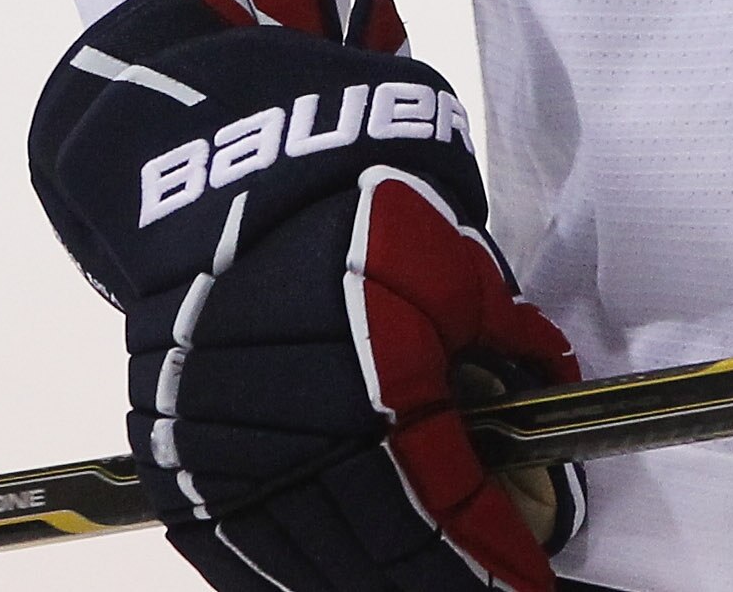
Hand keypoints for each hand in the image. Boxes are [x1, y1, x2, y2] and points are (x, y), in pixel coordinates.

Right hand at [30, 0, 582, 591]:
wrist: (227, 182)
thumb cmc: (355, 213)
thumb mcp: (458, 264)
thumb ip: (509, 343)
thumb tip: (550, 397)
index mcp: (375, 393)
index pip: (446, 512)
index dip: (495, 559)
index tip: (532, 583)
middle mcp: (296, 445)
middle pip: (379, 562)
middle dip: (445, 585)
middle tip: (491, 589)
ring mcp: (229, 466)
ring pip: (310, 570)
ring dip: (371, 586)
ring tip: (432, 586)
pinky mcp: (182, 469)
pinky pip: (244, 556)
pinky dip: (299, 574)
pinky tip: (340, 576)